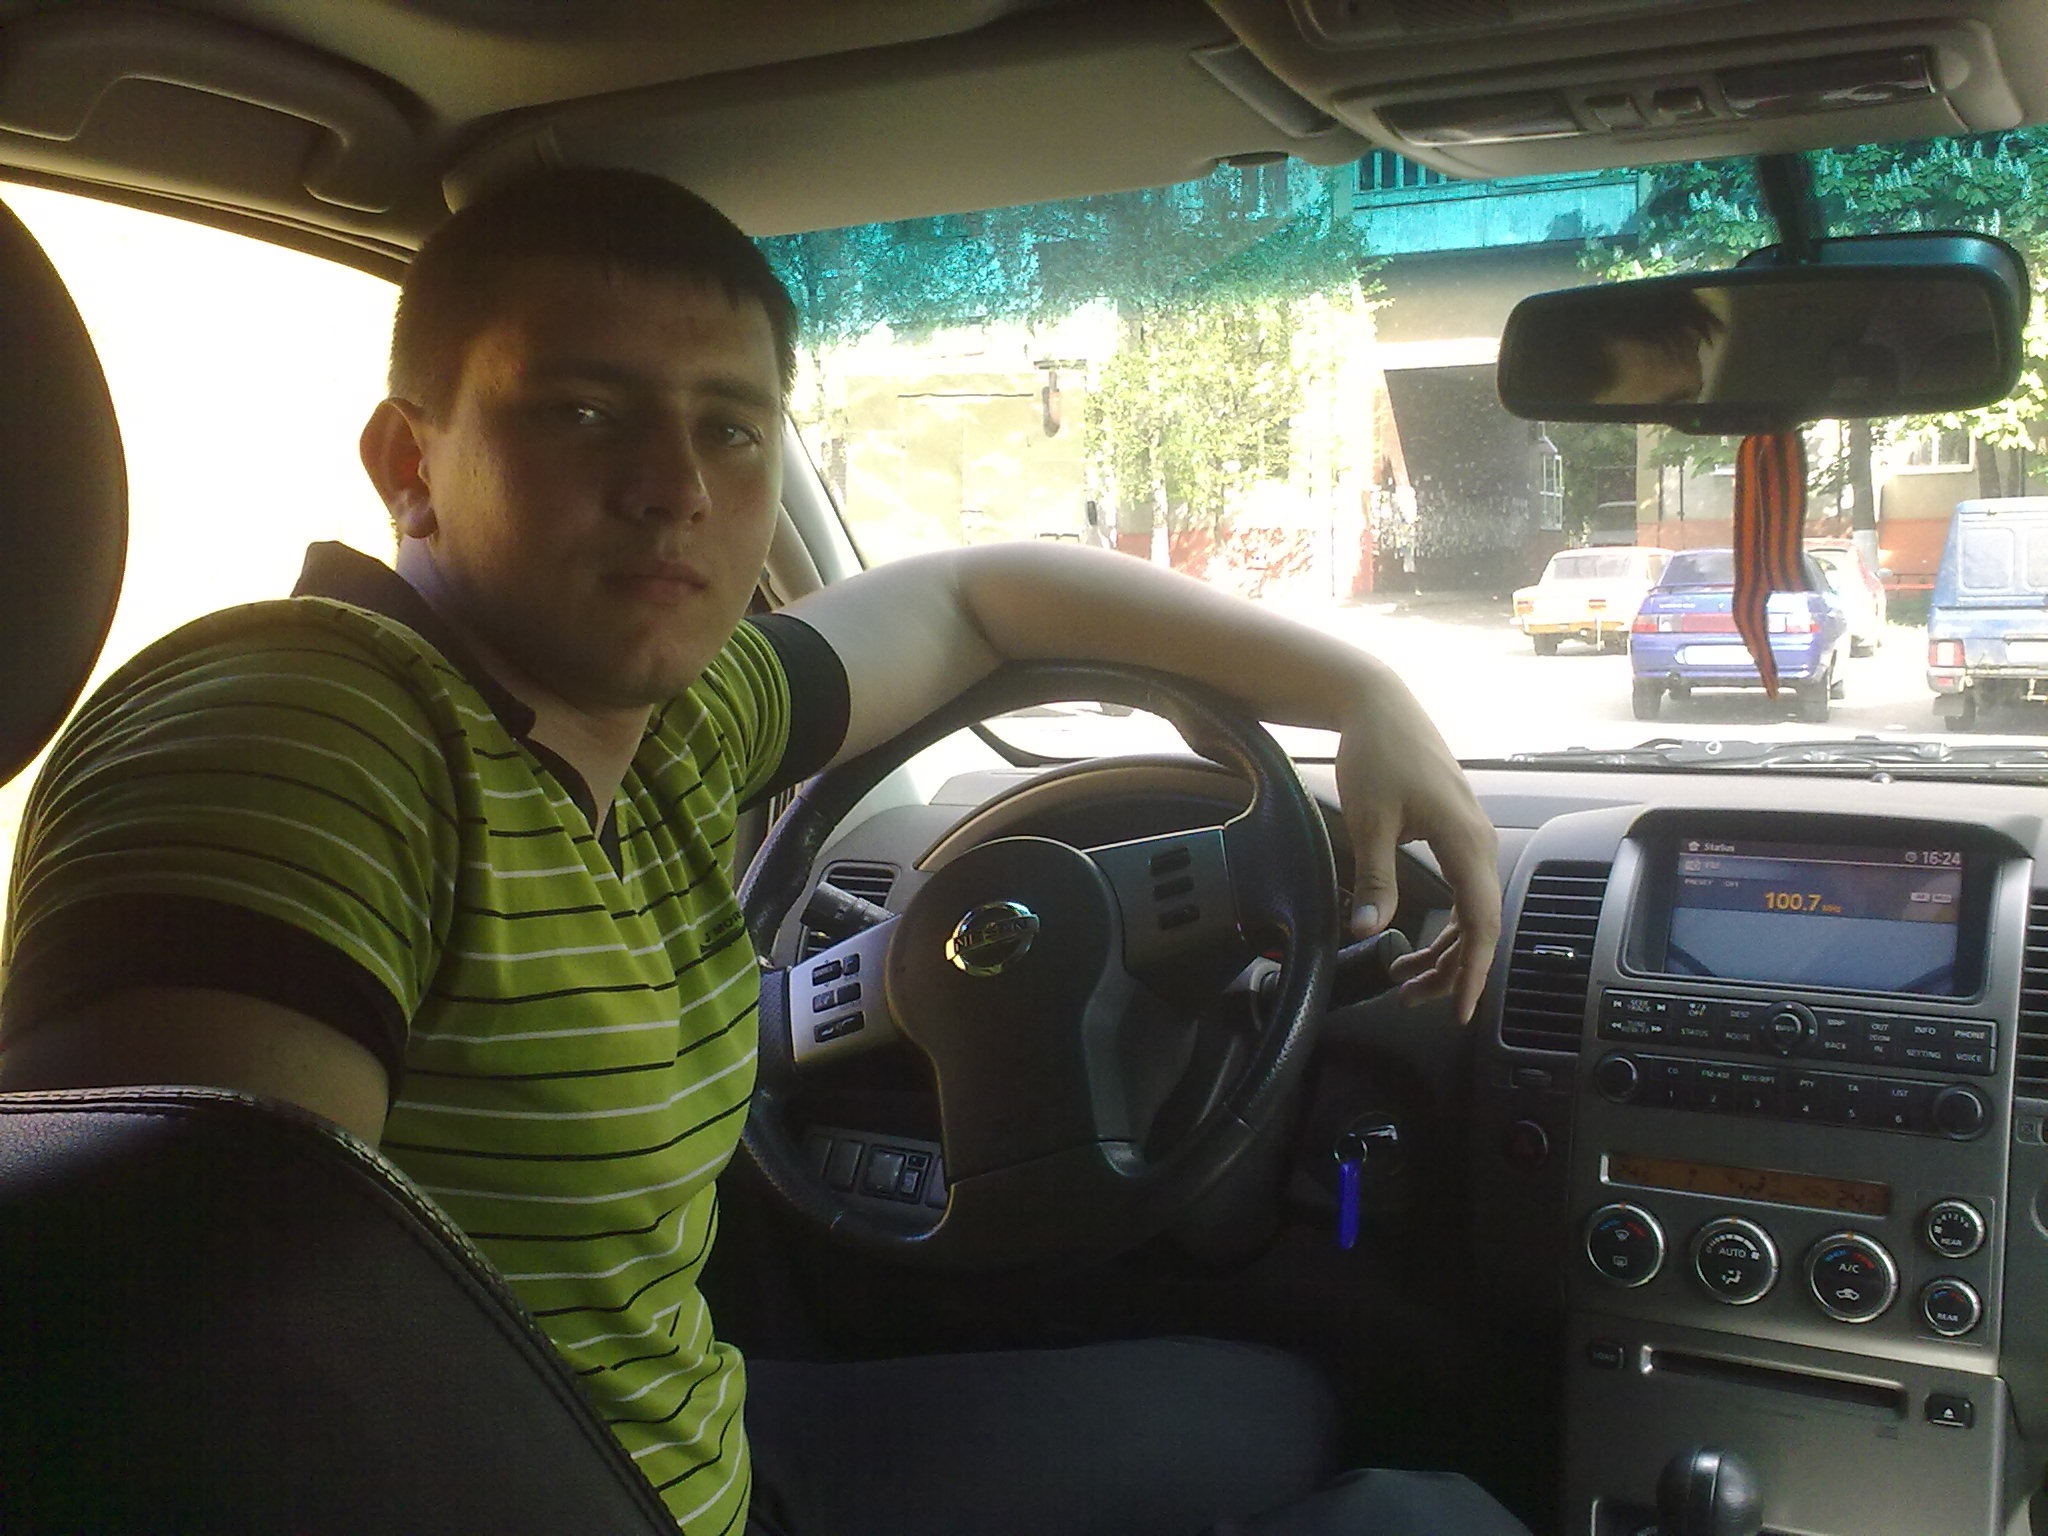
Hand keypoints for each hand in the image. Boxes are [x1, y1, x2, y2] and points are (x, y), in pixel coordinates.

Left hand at [1333, 670, 1500, 1022]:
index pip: (1480, 922)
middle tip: (1411, 998)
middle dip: (1450, 968)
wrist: (1378, 706)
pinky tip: (1416, 940)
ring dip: (1443, 948)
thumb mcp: (1369, 822)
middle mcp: (1480, 842)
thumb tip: (1366, 930)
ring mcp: (1472, 838)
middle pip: (1478, 924)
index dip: (1471, 970)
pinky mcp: (1458, 834)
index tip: (1460, 1007)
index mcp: (1466, 841)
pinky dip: (1444, 921)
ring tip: (1406, 978)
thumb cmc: (1377, 755)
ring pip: (1470, 910)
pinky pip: (1462, 890)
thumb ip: (1373, 880)